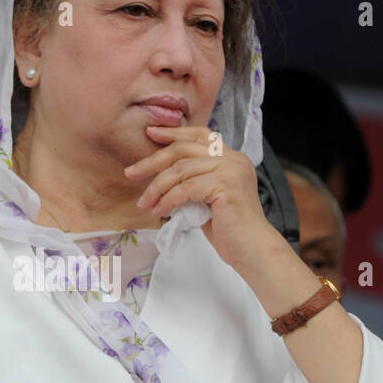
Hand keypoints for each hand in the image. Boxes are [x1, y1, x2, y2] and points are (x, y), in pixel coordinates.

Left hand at [124, 124, 273, 273]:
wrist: (251, 249)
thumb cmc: (230, 229)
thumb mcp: (208, 198)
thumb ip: (192, 182)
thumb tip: (161, 178)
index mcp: (232, 158)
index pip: (199, 135)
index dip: (173, 133)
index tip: (150, 133)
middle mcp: (233, 158)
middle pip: (184, 149)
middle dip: (153, 161)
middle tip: (130, 172)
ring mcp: (231, 170)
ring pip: (181, 170)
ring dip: (157, 188)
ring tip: (144, 203)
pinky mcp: (225, 185)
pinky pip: (186, 188)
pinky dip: (168, 200)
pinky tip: (159, 211)